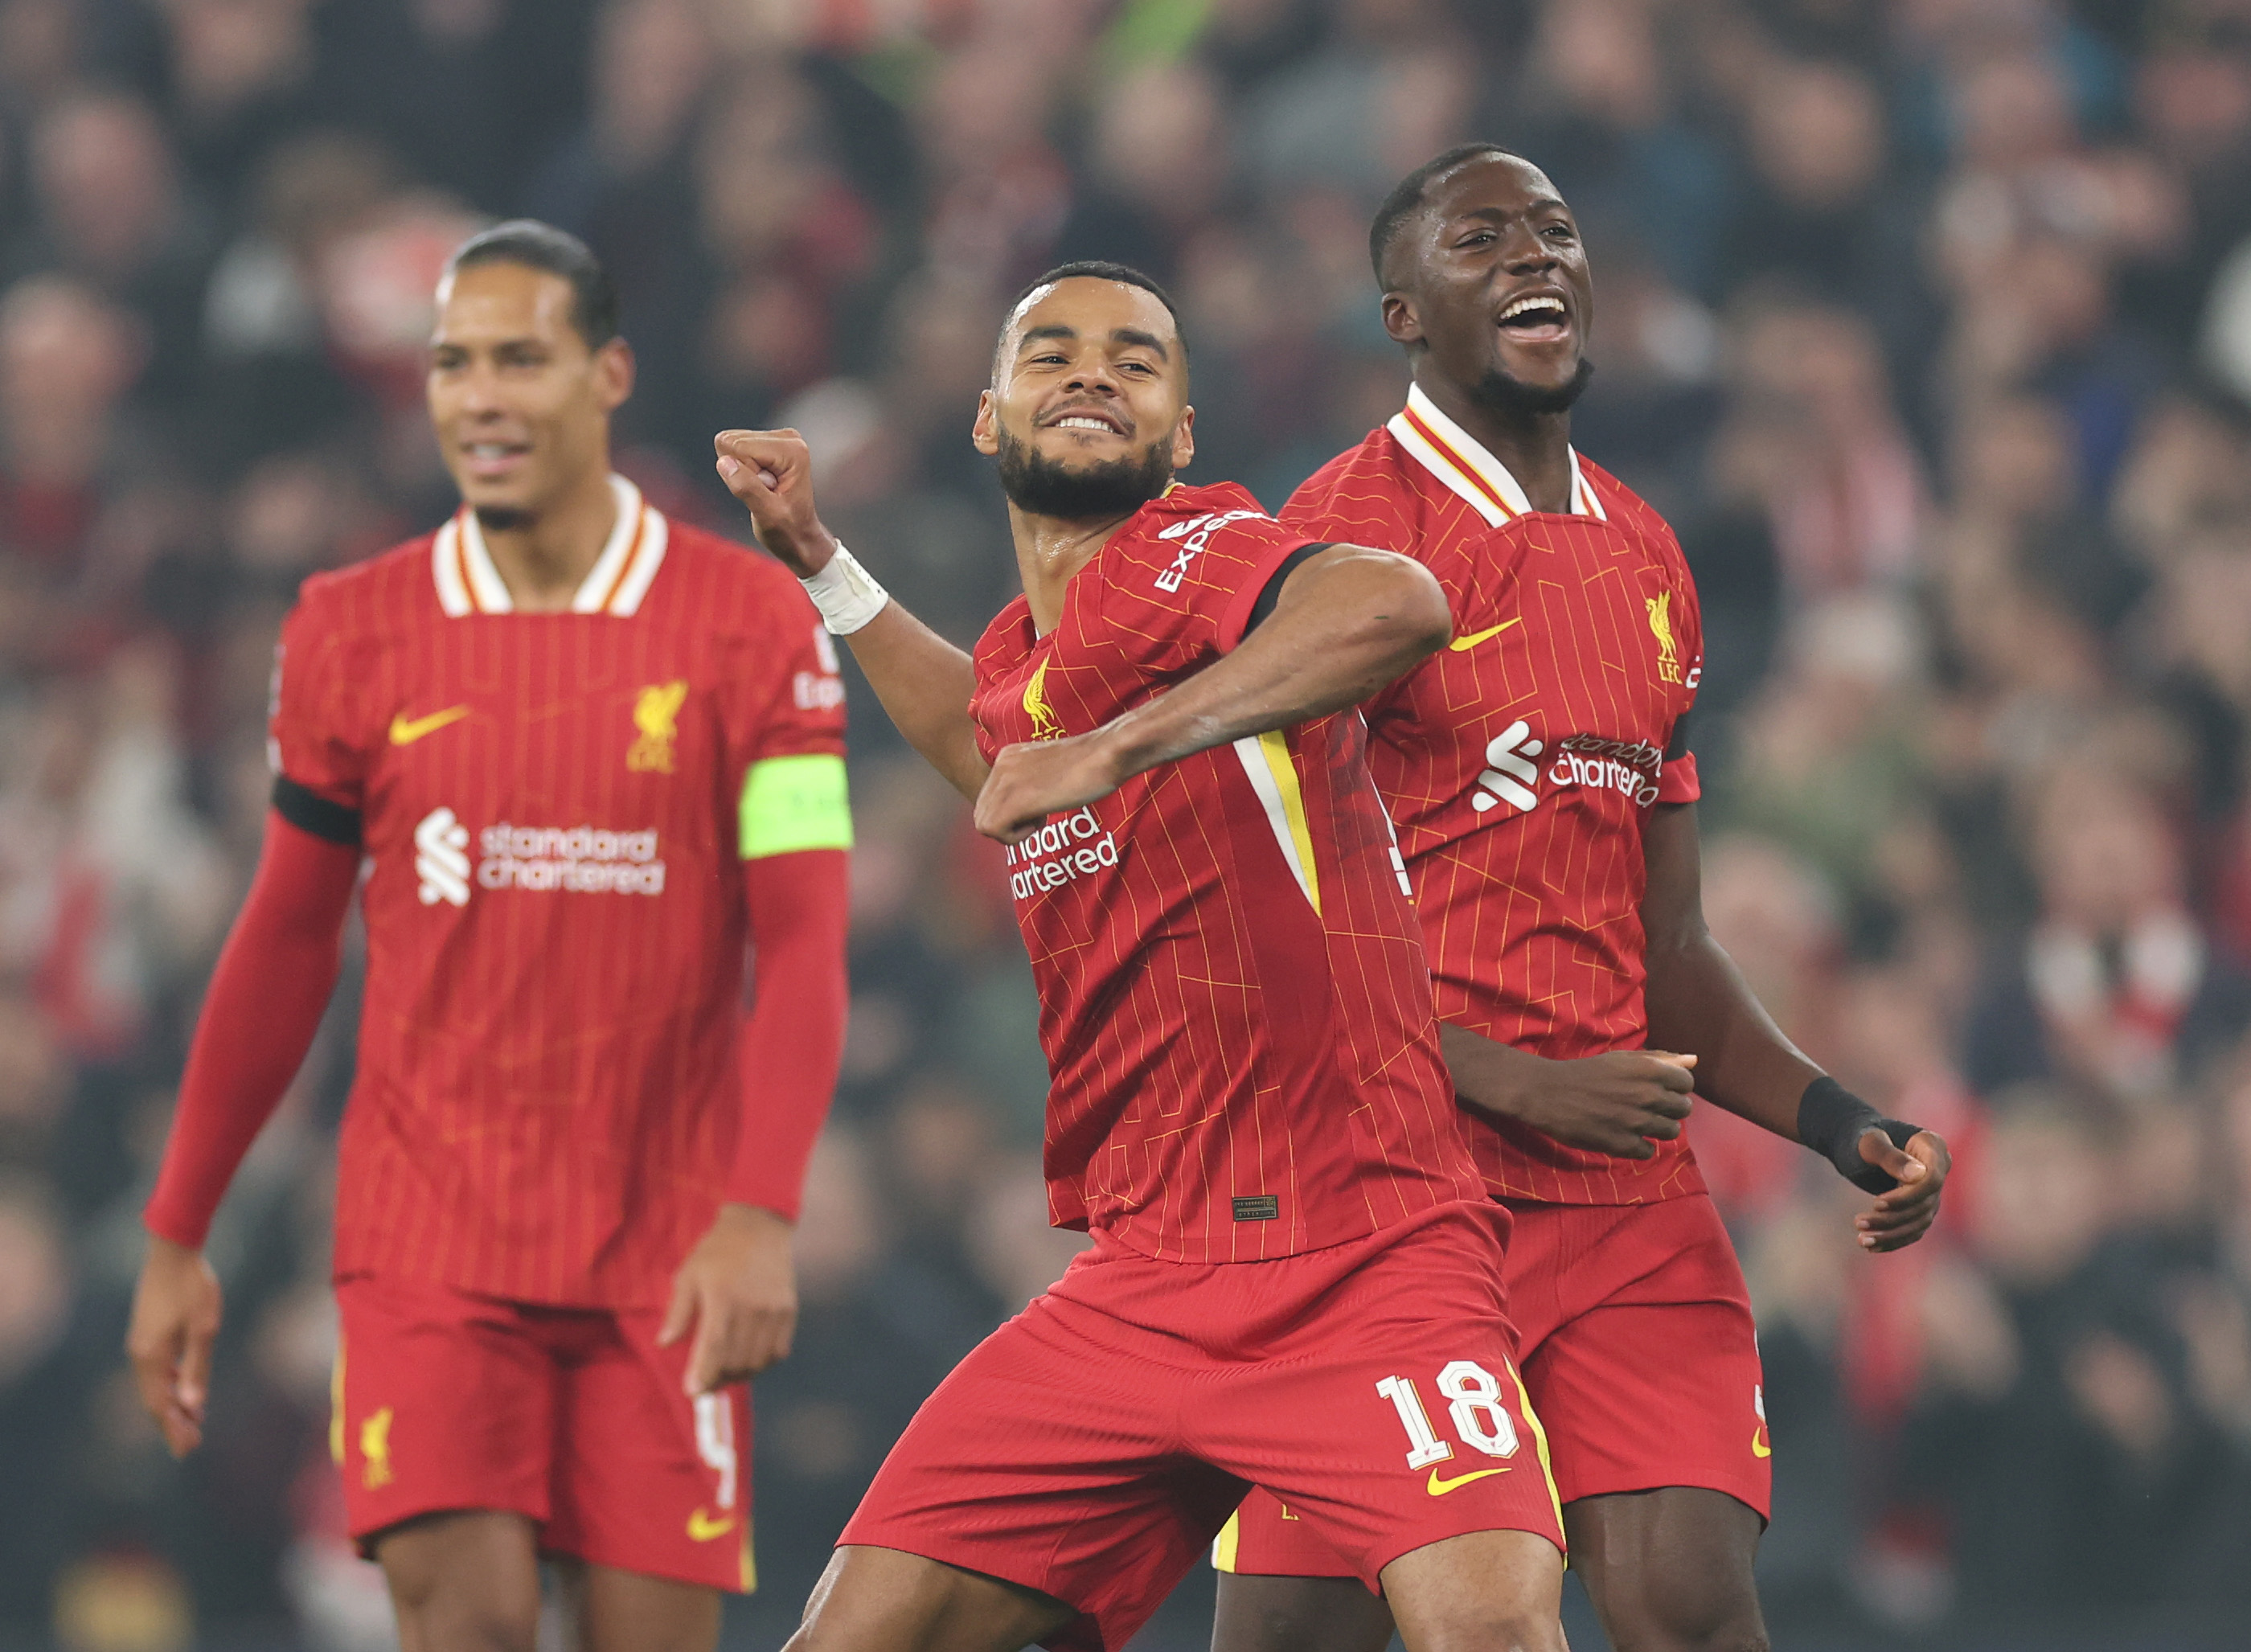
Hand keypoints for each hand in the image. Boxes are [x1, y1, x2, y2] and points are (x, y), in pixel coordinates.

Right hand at [126, 1235, 221, 1456]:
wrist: (173, 1251)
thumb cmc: (193, 1288)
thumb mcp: (204, 1329)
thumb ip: (196, 1369)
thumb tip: (191, 1407)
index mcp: (151, 1357)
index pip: (161, 1405)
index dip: (174, 1429)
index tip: (188, 1450)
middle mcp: (140, 1354)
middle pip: (153, 1400)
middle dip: (171, 1424)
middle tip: (189, 1448)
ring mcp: (141, 1343)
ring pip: (154, 1385)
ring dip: (171, 1406)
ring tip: (192, 1424)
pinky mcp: (146, 1333)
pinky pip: (155, 1370)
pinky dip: (169, 1385)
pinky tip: (185, 1390)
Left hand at [659, 1203, 797, 1394]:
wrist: (760, 1227)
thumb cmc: (718, 1251)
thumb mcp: (689, 1274)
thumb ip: (678, 1311)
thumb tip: (664, 1344)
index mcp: (723, 1296)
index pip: (714, 1346)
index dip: (703, 1373)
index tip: (692, 1391)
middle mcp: (751, 1306)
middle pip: (736, 1360)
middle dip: (718, 1379)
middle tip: (704, 1384)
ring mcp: (773, 1310)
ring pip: (756, 1361)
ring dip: (738, 1375)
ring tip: (724, 1374)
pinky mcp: (788, 1311)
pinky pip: (777, 1352)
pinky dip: (761, 1363)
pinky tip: (747, 1360)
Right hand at [714, 429, 836, 575]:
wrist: (800, 536)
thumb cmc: (788, 530)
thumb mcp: (767, 515)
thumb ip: (746, 488)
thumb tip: (724, 462)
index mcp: (792, 450)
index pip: (737, 446)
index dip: (742, 474)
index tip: (763, 491)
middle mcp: (787, 438)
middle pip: (732, 441)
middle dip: (742, 471)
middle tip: (764, 491)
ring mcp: (778, 439)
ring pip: (731, 446)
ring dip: (744, 472)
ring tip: (765, 490)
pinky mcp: (768, 444)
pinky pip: (735, 451)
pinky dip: (745, 471)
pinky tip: (763, 485)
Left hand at [973, 730, 1127, 843]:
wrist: (1107, 754)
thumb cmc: (1092, 764)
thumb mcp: (1050, 769)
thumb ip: (1031, 782)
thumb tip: (1025, 806)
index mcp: (1008, 756)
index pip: (989, 798)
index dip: (1010, 813)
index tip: (1039, 807)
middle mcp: (1001, 765)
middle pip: (982, 813)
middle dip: (1008, 825)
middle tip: (1039, 817)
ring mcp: (1006, 781)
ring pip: (984, 825)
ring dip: (1012, 832)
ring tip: (1041, 818)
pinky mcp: (1016, 799)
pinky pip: (995, 831)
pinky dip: (1016, 837)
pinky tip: (1042, 820)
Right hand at [1441, 1027, 1695, 1158]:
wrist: (1548, 1093)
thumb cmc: (1588, 1073)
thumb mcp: (1623, 1059)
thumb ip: (1661, 1059)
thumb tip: (1694, 1060)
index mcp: (1649, 1070)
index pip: (1687, 1083)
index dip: (1675, 1087)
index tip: (1658, 1089)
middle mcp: (1647, 1095)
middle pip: (1683, 1108)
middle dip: (1669, 1108)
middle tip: (1647, 1107)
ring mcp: (1636, 1121)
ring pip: (1671, 1131)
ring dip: (1657, 1128)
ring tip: (1637, 1122)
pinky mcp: (1622, 1144)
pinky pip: (1648, 1151)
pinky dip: (1639, 1146)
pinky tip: (1624, 1136)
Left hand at [1853, 1128, 1948, 1251]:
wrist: (1857, 1144)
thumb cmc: (1862, 1137)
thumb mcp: (1870, 1143)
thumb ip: (1890, 1156)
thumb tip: (1918, 1175)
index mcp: (1932, 1146)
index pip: (1931, 1180)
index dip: (1907, 1197)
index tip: (1877, 1204)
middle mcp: (1939, 1169)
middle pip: (1923, 1204)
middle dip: (1891, 1219)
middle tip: (1858, 1223)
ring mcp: (1932, 1190)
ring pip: (1919, 1221)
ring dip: (1890, 1234)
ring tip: (1862, 1240)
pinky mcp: (1922, 1206)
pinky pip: (1913, 1229)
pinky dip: (1893, 1240)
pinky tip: (1871, 1247)